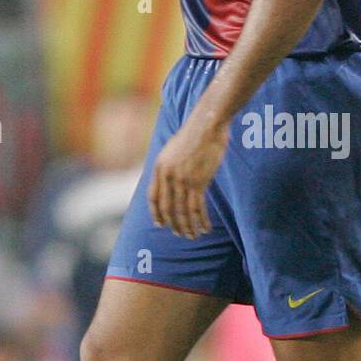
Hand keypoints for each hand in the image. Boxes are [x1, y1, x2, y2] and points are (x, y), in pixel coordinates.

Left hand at [148, 112, 229, 237]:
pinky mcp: (198, 181)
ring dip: (189, 226)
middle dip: (174, 224)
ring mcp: (183, 179)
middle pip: (168, 208)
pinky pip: (198, 207)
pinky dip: (202, 220)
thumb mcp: (173, 149)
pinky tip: (206, 227)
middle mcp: (168, 176)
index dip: (156, 213)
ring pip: (183, 211)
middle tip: (181, 234)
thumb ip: (169, 165)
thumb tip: (171, 178)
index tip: (160, 224)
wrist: (207, 125)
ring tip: (194, 236)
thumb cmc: (194, 134)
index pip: (153, 197)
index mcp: (159, 167)